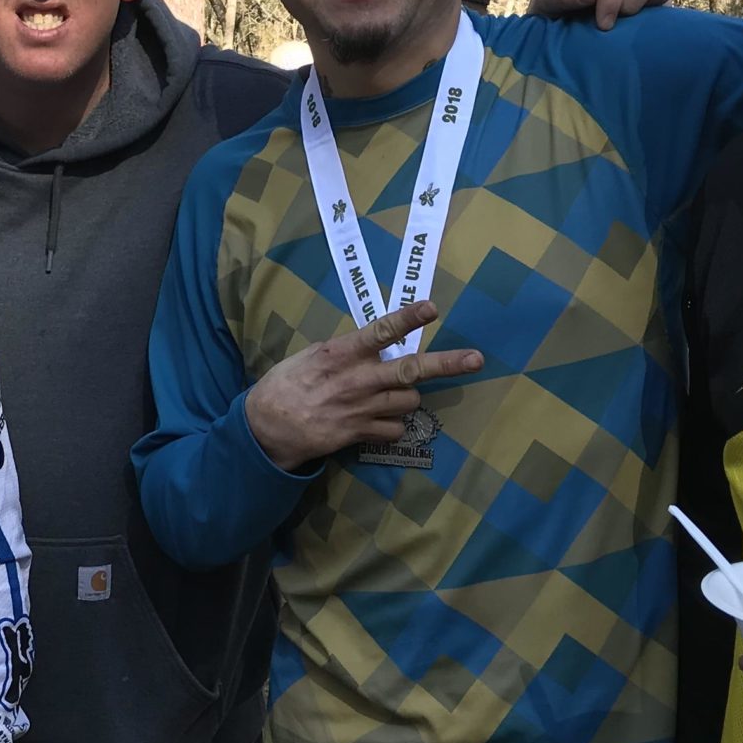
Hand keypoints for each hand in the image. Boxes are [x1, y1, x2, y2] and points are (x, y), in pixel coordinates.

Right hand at [243, 301, 484, 471]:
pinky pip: (395, 428)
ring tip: (391, 393)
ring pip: (409, 401)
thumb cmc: (286, 383)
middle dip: (447, 364)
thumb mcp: (312, 356)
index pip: (380, 331)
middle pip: (411, 370)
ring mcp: (361, 409)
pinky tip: (379, 419)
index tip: (432, 308)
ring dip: (408, 396)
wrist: (267, 427)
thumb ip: (346, 352)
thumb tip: (373, 346)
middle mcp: (357, 380)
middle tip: (475, 359)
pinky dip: (393, 423)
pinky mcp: (360, 434)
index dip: (408, 319)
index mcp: (341, 353)